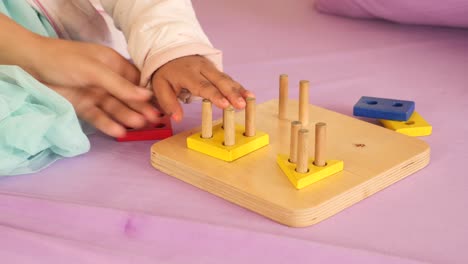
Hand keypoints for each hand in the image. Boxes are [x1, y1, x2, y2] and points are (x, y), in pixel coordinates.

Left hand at [31, 37, 158, 136]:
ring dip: (127, 117)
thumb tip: (148, 96)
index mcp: (114, 64)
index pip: (136, 80)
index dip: (149, 93)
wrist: (30, 66)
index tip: (162, 105)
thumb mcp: (95, 70)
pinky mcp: (84, 107)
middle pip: (128, 97)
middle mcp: (107, 80)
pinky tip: (119, 132)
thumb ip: (120, 85)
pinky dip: (108, 124)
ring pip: (115, 108)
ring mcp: (96, 94)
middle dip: (141, 108)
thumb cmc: (65, 60)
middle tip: (156, 121)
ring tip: (140, 127)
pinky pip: (99, 117)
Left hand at [151, 55, 253, 120]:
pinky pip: (229, 79)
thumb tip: (177, 119)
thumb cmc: (166, 73)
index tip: (225, 104)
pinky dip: (239, 87)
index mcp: (187, 73)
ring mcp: (211, 68)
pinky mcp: (216, 70)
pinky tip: (249, 95)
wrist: (170, 53)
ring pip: (226, 79)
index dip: (215, 95)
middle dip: (232, 93)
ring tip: (249, 100)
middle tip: (241, 105)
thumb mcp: (160, 87)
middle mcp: (201, 68)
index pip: (202, 85)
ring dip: (238, 90)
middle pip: (219, 81)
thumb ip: (168, 103)